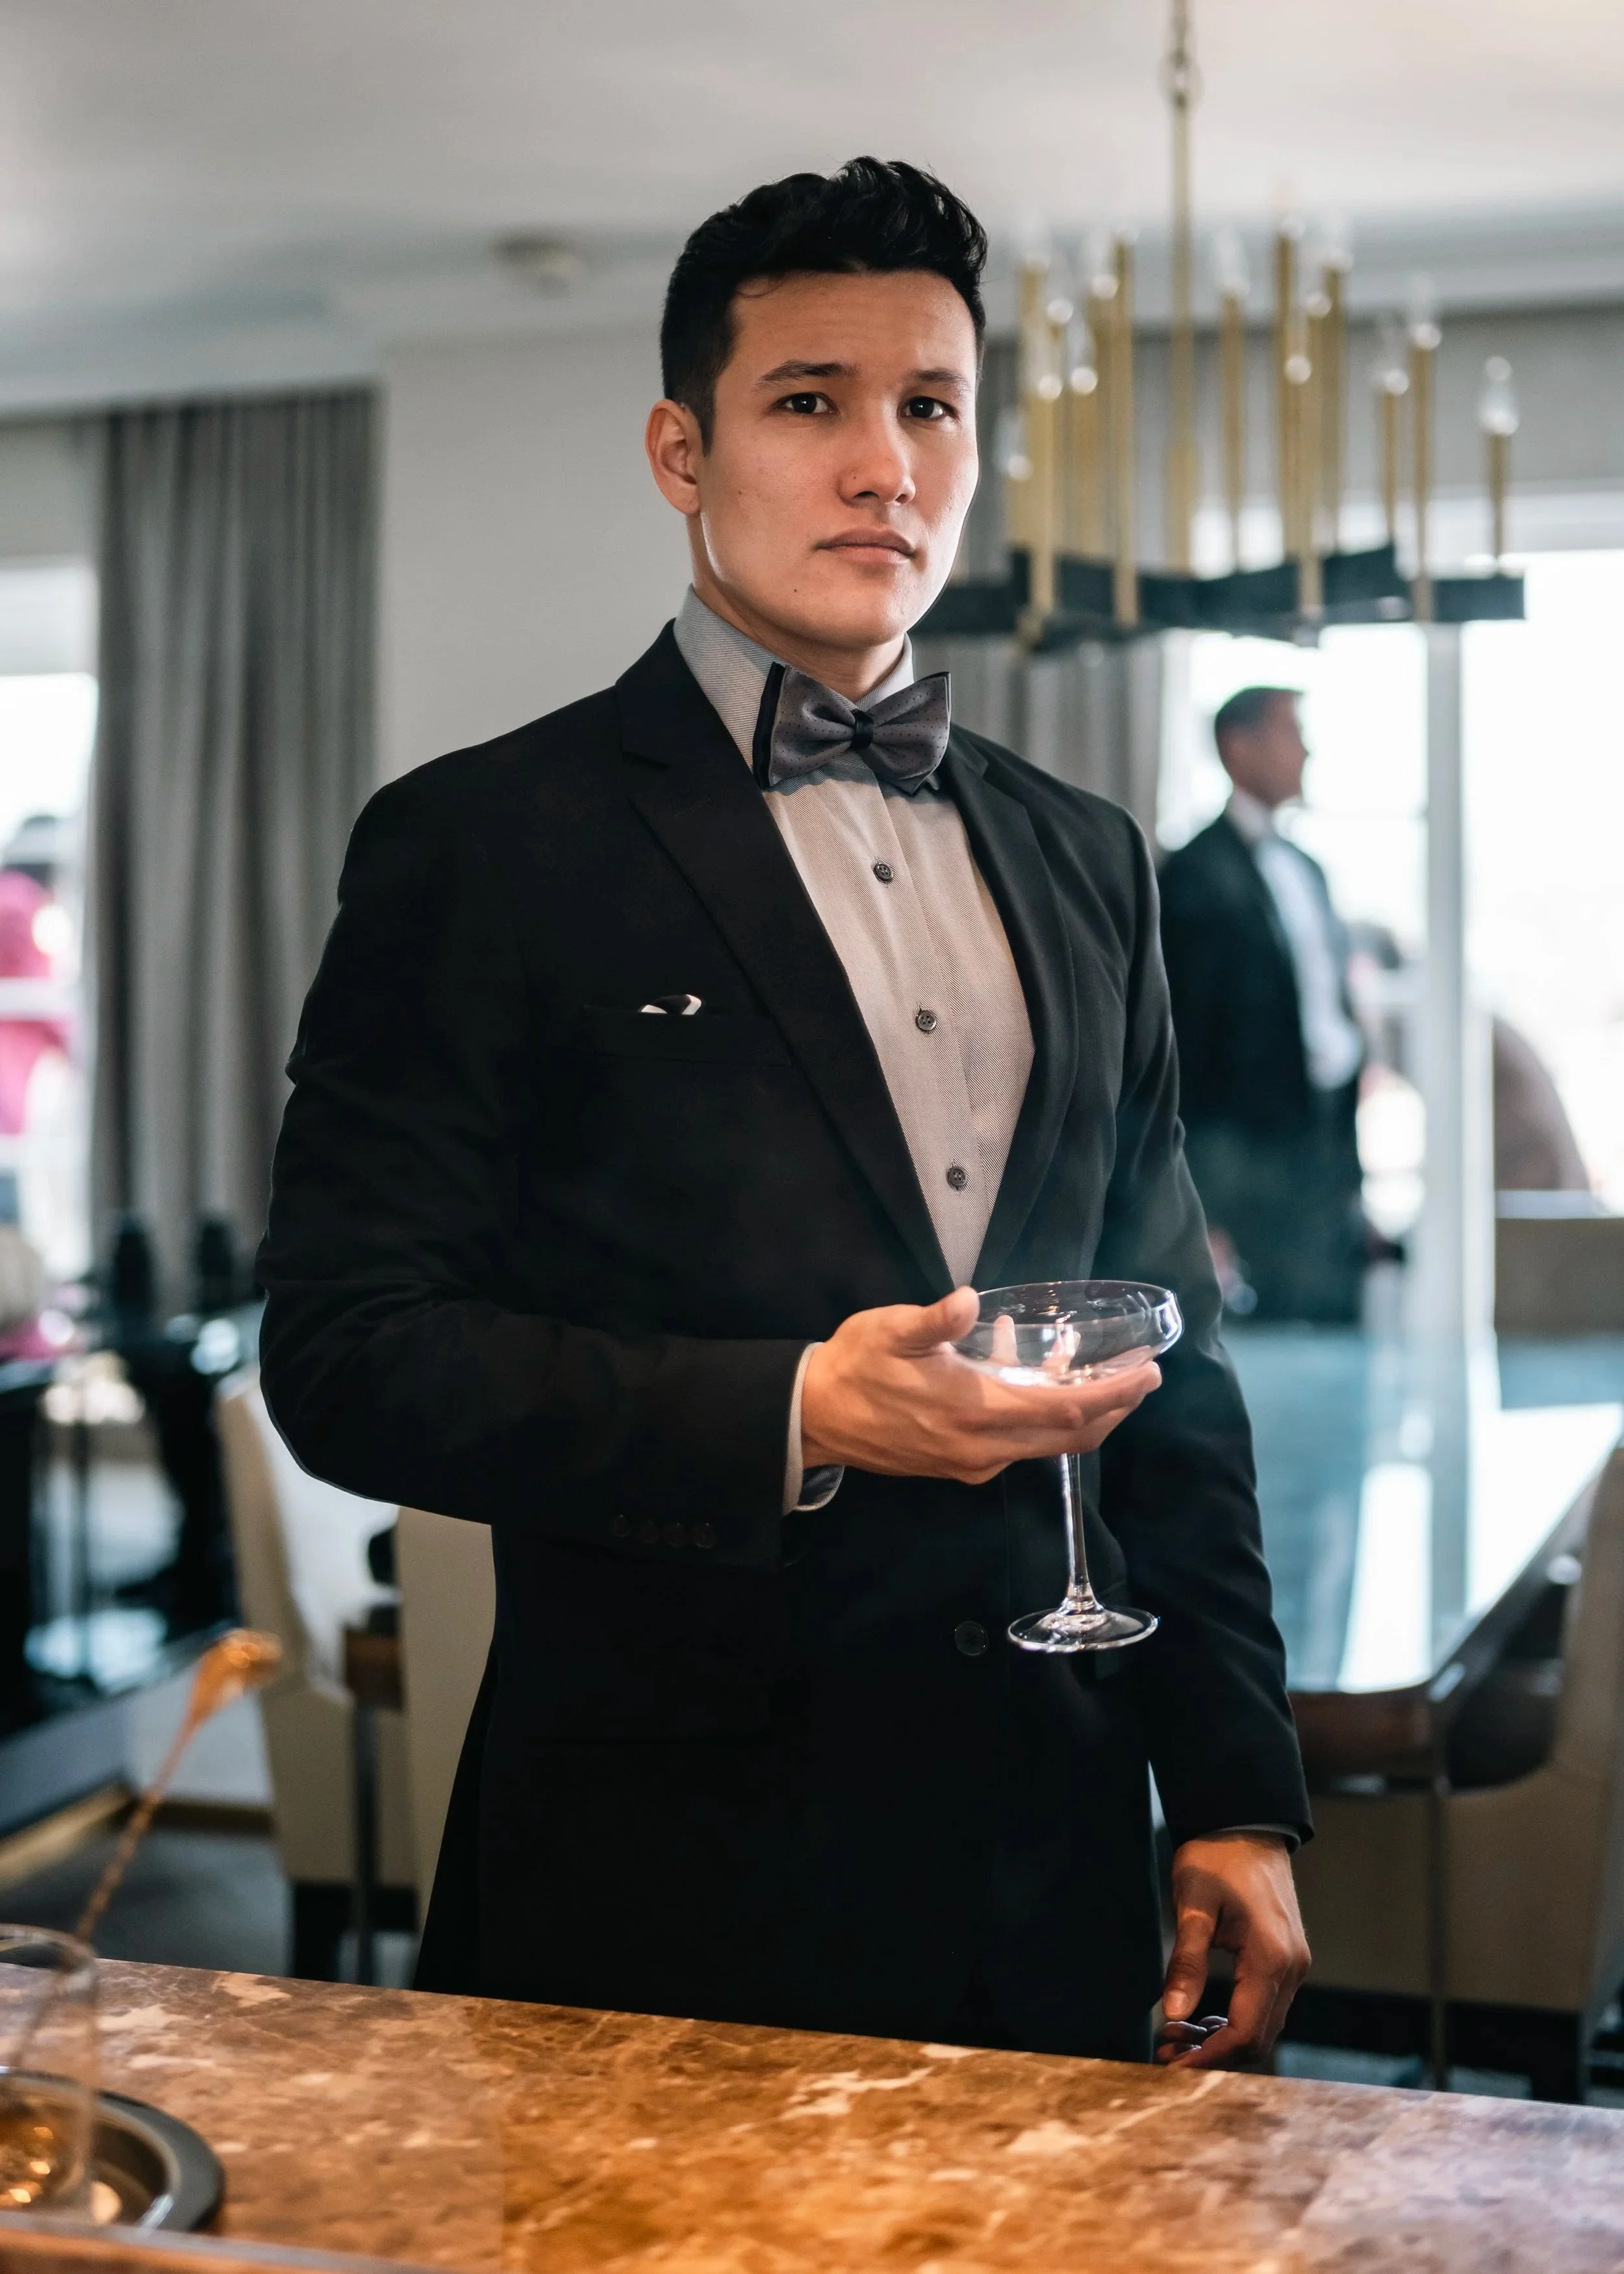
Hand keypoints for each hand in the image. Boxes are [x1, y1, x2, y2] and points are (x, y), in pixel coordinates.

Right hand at [800, 1286, 1160, 1482]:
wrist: (815, 1417)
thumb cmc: (856, 1366)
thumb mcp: (891, 1331)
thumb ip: (935, 1319)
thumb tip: (969, 1301)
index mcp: (976, 1411)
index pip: (1068, 1409)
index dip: (1115, 1393)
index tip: (1148, 1372)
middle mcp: (984, 1447)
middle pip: (1072, 1437)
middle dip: (1115, 1407)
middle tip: (1144, 1376)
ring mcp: (973, 1462)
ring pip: (1048, 1445)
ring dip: (1082, 1415)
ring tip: (1102, 1376)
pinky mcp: (961, 1466)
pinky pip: (1020, 1445)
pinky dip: (1044, 1418)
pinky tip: (1032, 1378)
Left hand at [1156, 1834, 1309, 2069]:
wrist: (1245, 1826)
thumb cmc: (1216, 1859)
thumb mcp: (1192, 1905)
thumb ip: (1186, 1961)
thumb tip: (1171, 2011)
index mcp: (1271, 1958)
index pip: (1246, 2032)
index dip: (1209, 2057)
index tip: (1172, 2065)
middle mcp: (1292, 1969)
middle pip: (1258, 2039)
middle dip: (1212, 2055)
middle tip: (1166, 2052)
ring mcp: (1293, 1966)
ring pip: (1262, 2026)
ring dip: (1221, 2041)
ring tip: (1174, 2036)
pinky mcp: (1286, 1960)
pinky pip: (1263, 2007)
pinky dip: (1233, 2021)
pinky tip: (1199, 2019)